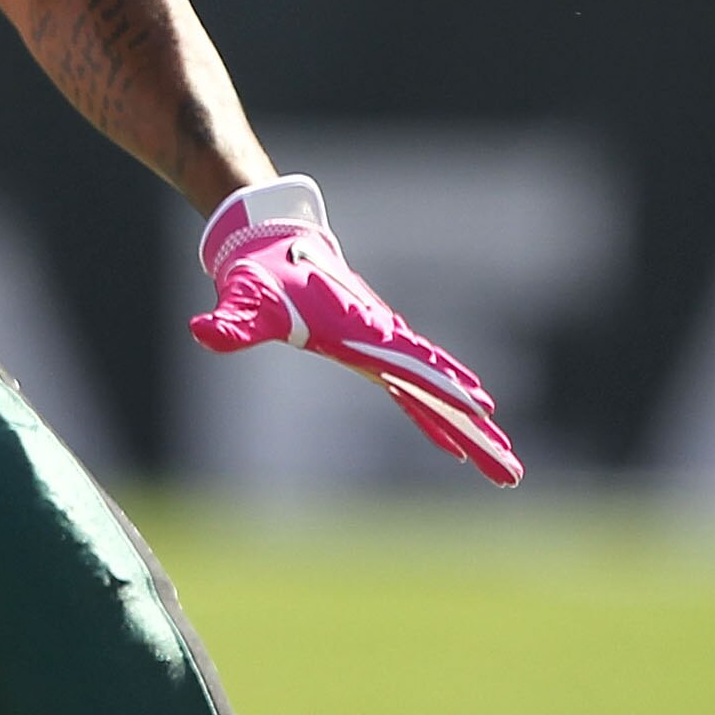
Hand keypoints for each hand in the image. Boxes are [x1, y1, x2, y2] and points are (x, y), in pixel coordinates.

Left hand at [189, 174, 522, 486]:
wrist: (272, 244)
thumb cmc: (259, 275)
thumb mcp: (243, 302)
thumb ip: (230, 323)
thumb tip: (203, 331)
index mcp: (361, 334)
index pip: (411, 367)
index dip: (444, 389)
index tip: (481, 410)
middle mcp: (382, 341)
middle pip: (438, 393)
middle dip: (476, 432)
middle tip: (511, 470)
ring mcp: (383, 346)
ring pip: (435, 395)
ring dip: (469, 430)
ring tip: (505, 464)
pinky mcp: (377, 350)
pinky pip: (417, 391)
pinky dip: (439, 417)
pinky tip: (457, 444)